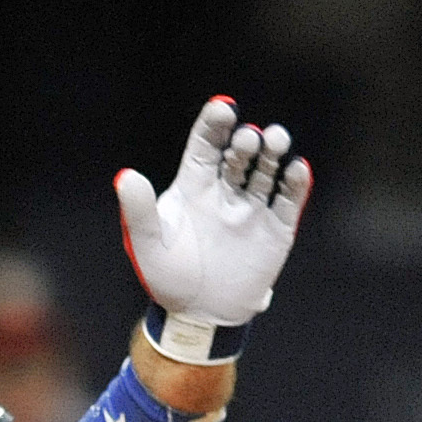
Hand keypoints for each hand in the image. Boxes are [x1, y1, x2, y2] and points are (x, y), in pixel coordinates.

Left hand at [114, 98, 312, 336]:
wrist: (197, 314)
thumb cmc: (167, 276)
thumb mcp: (148, 243)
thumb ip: (139, 210)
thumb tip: (125, 176)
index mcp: (194, 187)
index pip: (205, 146)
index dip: (214, 125)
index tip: (222, 108)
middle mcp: (225, 191)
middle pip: (239, 155)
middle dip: (246, 141)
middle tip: (248, 138)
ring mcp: (252, 208)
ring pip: (266, 170)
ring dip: (273, 153)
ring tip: (275, 139)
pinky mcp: (276, 228)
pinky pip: (288, 200)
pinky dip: (294, 183)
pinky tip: (296, 169)